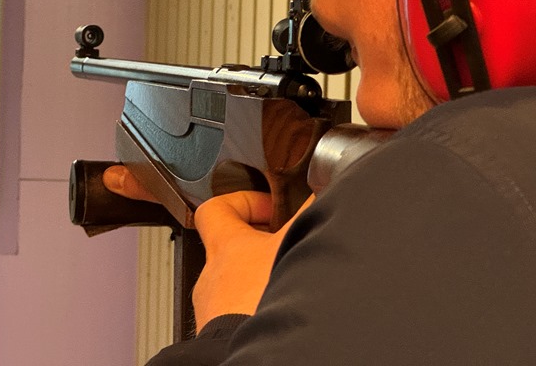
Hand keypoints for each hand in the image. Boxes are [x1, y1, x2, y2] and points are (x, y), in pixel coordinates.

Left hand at [102, 164, 313, 332]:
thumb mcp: (292, 245)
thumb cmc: (260, 303)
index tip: (271, 207)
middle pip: (230, 247)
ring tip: (289, 280)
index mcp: (224, 246)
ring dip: (259, 279)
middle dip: (261, 245)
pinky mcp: (221, 332)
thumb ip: (307, 213)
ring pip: (235, 282)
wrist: (257, 355)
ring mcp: (214, 307)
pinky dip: (258, 306)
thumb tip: (323, 186)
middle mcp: (213, 276)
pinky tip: (284, 308)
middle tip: (287, 244)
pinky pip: (238, 311)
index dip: (243, 201)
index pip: (216, 209)